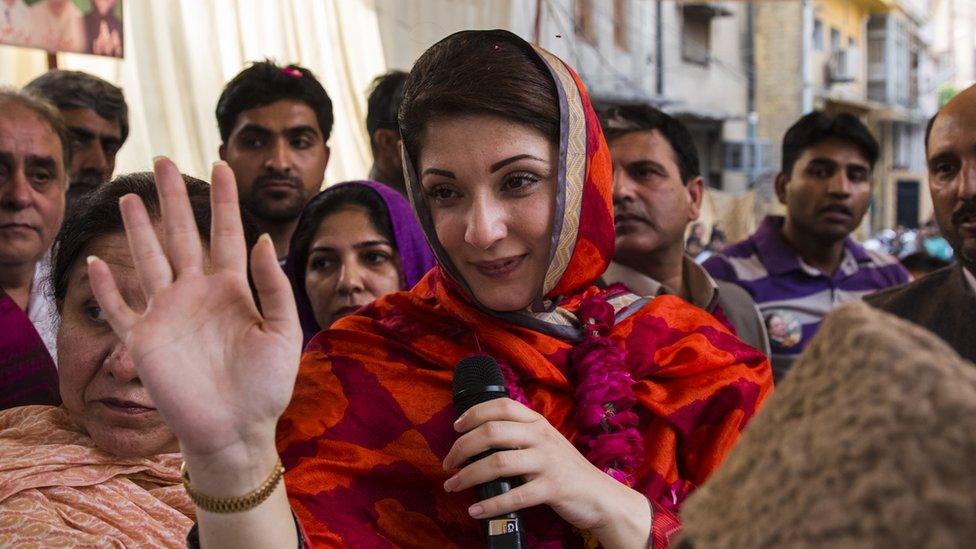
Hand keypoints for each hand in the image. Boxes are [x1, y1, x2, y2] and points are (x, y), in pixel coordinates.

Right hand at [87, 159, 301, 487]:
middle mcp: (198, 294)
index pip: (226, 233)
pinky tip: (96, 264)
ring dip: (137, 229)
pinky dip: (107, 289)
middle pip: (181, 234)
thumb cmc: (266, 386)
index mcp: (233, 289)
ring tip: (128, 196)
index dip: (223, 200)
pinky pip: (120, 310)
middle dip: (172, 198)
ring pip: (148, 260)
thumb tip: (262, 237)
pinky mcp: (145, 341)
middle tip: (163, 159)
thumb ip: (274, 286)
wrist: (237, 430)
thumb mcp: (283, 333)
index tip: (221, 164)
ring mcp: (168, 315)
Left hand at [441, 398, 650, 547]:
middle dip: (462, 448)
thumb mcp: (545, 442)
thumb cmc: (565, 469)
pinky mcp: (552, 488)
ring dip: (468, 476)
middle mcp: (541, 437)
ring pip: (497, 463)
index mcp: (537, 423)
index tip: (456, 428)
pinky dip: (491, 505)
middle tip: (448, 463)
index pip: (501, 406)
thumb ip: (519, 435)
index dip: (474, 413)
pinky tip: (476, 511)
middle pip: (492, 432)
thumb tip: (478, 438)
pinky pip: (515, 496)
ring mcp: (547, 462)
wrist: (601, 496)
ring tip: (453, 485)